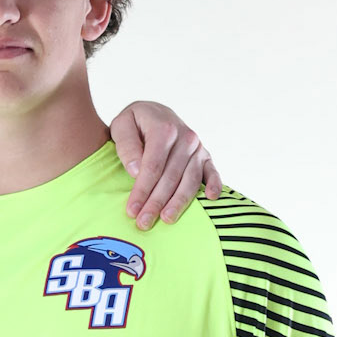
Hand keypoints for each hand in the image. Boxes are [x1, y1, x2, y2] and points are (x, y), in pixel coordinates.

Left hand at [109, 103, 221, 229]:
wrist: (154, 113)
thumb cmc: (135, 123)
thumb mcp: (121, 125)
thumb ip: (127, 146)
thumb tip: (135, 171)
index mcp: (164, 129)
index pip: (152, 167)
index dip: (142, 190)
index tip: (131, 211)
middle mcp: (185, 137)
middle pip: (170, 177)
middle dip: (156, 202)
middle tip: (143, 223)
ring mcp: (197, 147)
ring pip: (189, 180)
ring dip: (179, 202)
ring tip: (167, 220)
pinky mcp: (205, 156)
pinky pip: (212, 172)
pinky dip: (214, 184)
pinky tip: (211, 198)